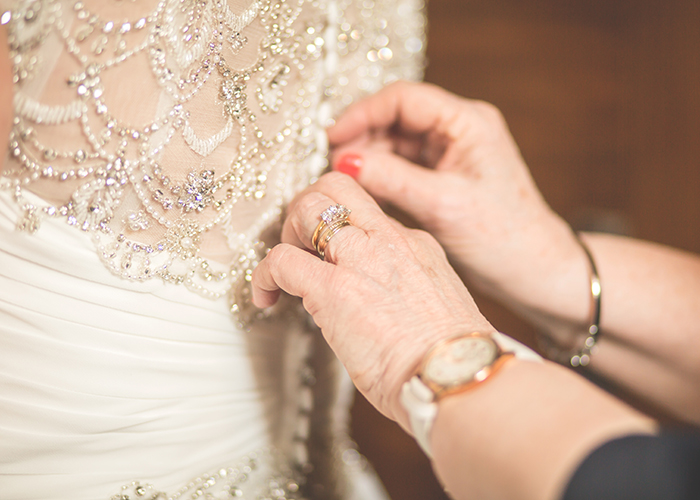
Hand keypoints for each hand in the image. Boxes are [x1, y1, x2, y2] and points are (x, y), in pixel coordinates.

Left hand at [251, 172, 494, 427]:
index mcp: (415, 244)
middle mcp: (388, 239)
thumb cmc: (451, 359)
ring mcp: (361, 258)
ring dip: (286, 233)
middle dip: (308, 207)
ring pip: (307, 206)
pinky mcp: (332, 287)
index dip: (338, 224)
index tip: (327, 249)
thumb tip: (374, 302)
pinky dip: (263, 276)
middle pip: (335, 186)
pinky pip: (280, 260)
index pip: (366, 211)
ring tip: (284, 270)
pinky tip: (265, 298)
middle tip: (300, 245)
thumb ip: (403, 290)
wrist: (455, 376)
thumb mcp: (434, 305)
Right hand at [327, 81, 584, 321]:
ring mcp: (452, 152)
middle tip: (334, 166)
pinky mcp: (445, 175)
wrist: (531, 269)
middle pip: (396, 118)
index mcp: (468, 122)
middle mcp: (460, 130)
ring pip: (397, 142)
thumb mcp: (441, 204)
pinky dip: (382, 175)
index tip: (332, 137)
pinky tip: (364, 192)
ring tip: (345, 183)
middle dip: (362, 138)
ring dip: (369, 158)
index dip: (362, 114)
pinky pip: (404, 165)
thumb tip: (344, 162)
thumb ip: (390, 178)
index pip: (403, 99)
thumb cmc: (502, 236)